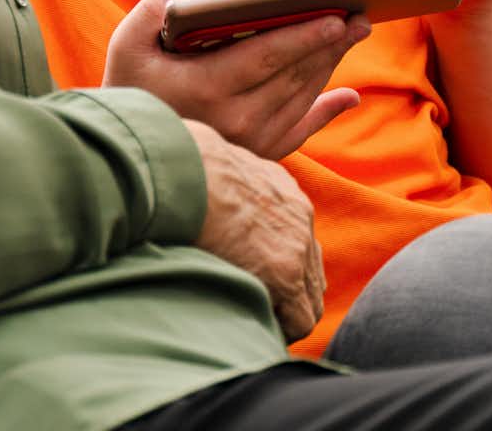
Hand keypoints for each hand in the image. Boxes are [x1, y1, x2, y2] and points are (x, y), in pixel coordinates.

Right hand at [103, 0, 368, 158]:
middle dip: (330, 45)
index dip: (306, 36)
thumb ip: (155, 8)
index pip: (268, 56)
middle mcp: (234, 121)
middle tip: (359, 19)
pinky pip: (299, 131)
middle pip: (294, 75)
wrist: (127, 157)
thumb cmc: (129, 94)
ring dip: (329, 66)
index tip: (337, 18)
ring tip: (350, 36)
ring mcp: (248, 143)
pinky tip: (347, 95)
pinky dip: (325, 111)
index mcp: (207, 89)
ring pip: (301, 98)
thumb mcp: (128, 46)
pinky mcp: (255, 156)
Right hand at [185, 119, 325, 340]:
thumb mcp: (214, 164)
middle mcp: (298, 217)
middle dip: (288, 296)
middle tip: (256, 311)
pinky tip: (252, 329)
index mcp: (280, 191)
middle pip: (310, 273)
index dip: (278, 269)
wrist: (184, 170)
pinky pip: (300, 319)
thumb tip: (199, 189)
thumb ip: (223, 183)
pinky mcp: (284, 273)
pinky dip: (282, 329)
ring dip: (286, 314)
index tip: (251, 282)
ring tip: (253, 324)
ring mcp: (296, 247)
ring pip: (310, 300)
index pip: (297, 241)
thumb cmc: (181, 166)